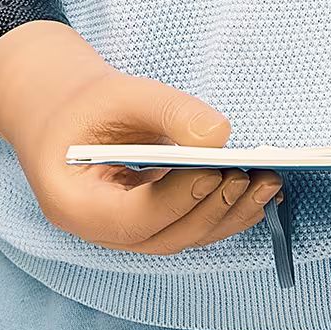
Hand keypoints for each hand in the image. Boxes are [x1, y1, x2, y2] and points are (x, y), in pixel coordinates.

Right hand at [0, 21, 281, 254]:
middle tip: (253, 177)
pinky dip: (225, 211)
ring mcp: (125, 233)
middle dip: (213, 209)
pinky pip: (190, 226)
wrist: (61, 112)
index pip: (132, 217)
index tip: (216, 170)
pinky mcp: (150, 223)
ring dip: (230, 215)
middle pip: (163, 237)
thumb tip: (219, 136)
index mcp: (73, 203)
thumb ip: (166, 111)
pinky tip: (259, 189)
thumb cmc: (83, 102)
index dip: (177, 198)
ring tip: (269, 183)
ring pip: (183, 237)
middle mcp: (99, 230)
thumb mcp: (116, 92)